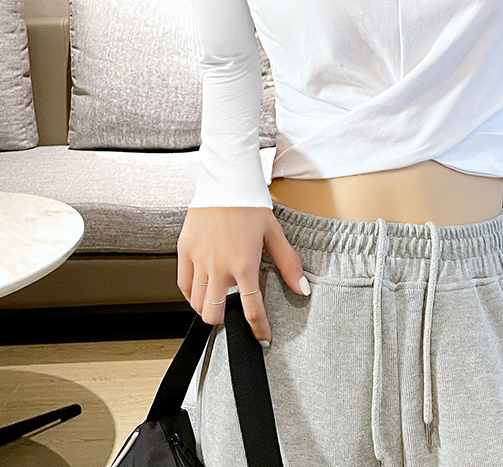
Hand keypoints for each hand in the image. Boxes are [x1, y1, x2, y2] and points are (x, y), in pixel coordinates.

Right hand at [176, 206, 310, 344]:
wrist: (224, 181)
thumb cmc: (250, 204)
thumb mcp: (274, 232)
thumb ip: (288, 263)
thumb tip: (302, 288)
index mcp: (244, 264)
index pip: (251, 308)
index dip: (258, 328)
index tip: (262, 338)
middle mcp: (219, 267)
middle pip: (214, 313)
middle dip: (224, 320)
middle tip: (231, 315)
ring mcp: (199, 260)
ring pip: (196, 303)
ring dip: (207, 308)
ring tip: (217, 303)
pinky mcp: (184, 251)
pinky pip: (183, 284)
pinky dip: (191, 294)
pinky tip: (200, 291)